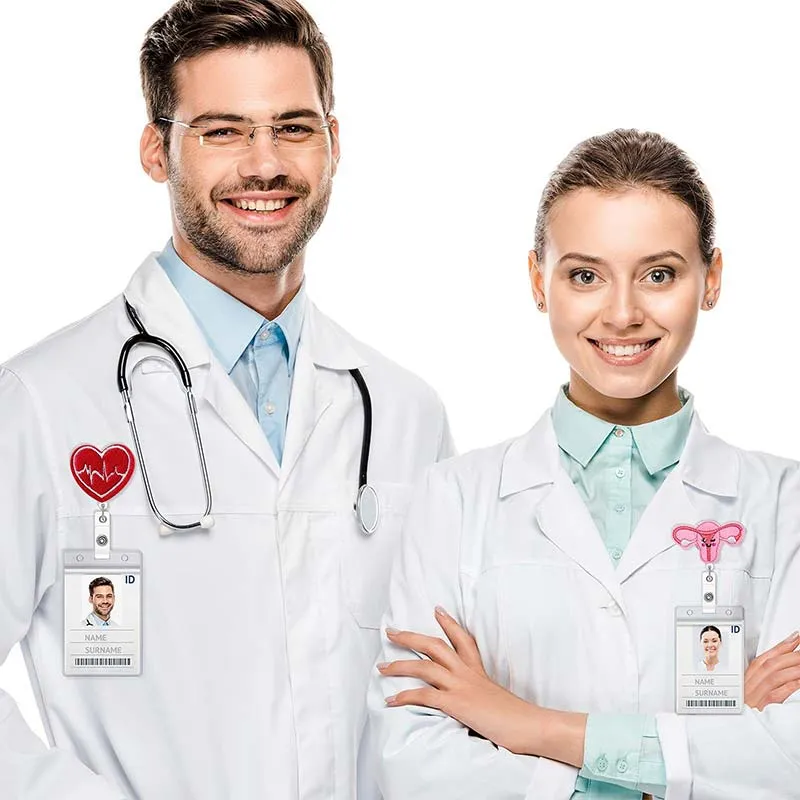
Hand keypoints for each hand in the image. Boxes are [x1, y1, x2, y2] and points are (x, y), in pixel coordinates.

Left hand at [379, 607, 584, 764]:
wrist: (530, 726)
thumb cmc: (518, 718)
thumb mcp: (498, 698)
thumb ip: (483, 694)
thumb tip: (477, 701)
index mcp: (479, 671)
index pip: (463, 639)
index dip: (448, 623)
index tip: (437, 609)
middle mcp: (468, 673)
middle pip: (434, 645)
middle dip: (410, 637)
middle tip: (392, 631)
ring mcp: (461, 686)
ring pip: (424, 666)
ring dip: (399, 665)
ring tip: (381, 667)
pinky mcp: (456, 703)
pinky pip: (424, 695)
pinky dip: (405, 696)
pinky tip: (391, 699)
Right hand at [745, 631, 799, 709]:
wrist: (733, 727)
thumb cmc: (742, 707)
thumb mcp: (748, 688)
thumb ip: (760, 676)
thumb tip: (779, 664)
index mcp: (747, 674)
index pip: (767, 655)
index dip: (783, 645)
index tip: (796, 637)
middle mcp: (751, 681)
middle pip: (773, 663)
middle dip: (792, 654)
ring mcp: (758, 693)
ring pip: (777, 674)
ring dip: (795, 666)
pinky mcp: (765, 706)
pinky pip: (781, 692)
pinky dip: (793, 684)